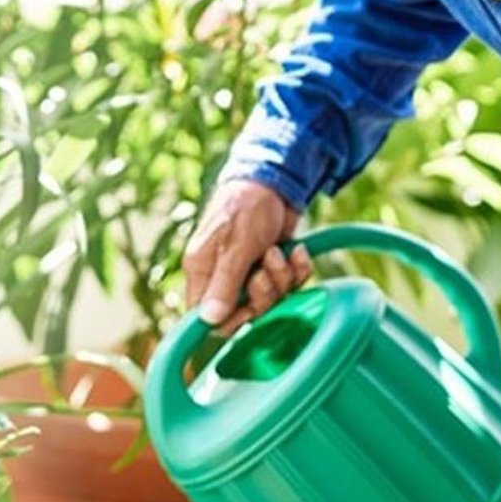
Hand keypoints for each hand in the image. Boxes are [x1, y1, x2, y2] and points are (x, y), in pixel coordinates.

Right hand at [184, 178, 311, 333]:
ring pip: (270, 299)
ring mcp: (249, 270)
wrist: (275, 180)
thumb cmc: (246, 205)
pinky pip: (290, 284)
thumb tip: (208, 321)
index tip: (248, 306)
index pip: (206, 316)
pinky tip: (295, 250)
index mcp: (203, 269)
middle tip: (266, 269)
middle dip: (264, 294)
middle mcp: (223, 274)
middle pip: (244, 312)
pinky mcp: (272, 266)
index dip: (230, 318)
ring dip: (282, 277)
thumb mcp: (236, 245)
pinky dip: (298, 269)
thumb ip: (224, 284)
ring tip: (278, 251)